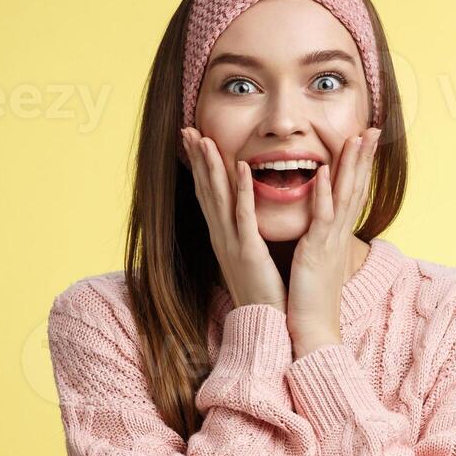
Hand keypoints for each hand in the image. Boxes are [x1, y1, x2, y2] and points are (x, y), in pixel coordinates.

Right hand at [183, 128, 286, 310]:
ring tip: (203, 139)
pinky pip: (243, 216)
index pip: (208, 195)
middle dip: (197, 159)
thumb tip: (245, 217)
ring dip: (211, 167)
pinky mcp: (249, 253)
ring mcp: (233, 244)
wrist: (268, 325)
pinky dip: (241, 190)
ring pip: (218, 198)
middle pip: (205, 191)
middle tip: (187, 130)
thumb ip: (246, 235)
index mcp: (224, 237)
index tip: (194, 140)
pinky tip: (239, 167)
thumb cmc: (264, 293)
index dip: (200, 167)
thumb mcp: (251, 257)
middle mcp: (222, 238)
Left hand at [286, 126, 379, 357]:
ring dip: (351, 166)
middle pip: (356, 188)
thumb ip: (317, 240)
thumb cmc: (310, 299)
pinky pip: (322, 218)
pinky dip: (325, 193)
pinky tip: (326, 172)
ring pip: (345, 196)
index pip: (353, 194)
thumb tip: (316, 229)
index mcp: (336, 236)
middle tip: (373, 129)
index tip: (365, 141)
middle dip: (364, 157)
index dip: (360, 166)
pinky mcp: (317, 252)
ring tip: (357, 138)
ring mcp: (330, 242)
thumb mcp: (316, 262)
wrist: (311, 331)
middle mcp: (339, 234)